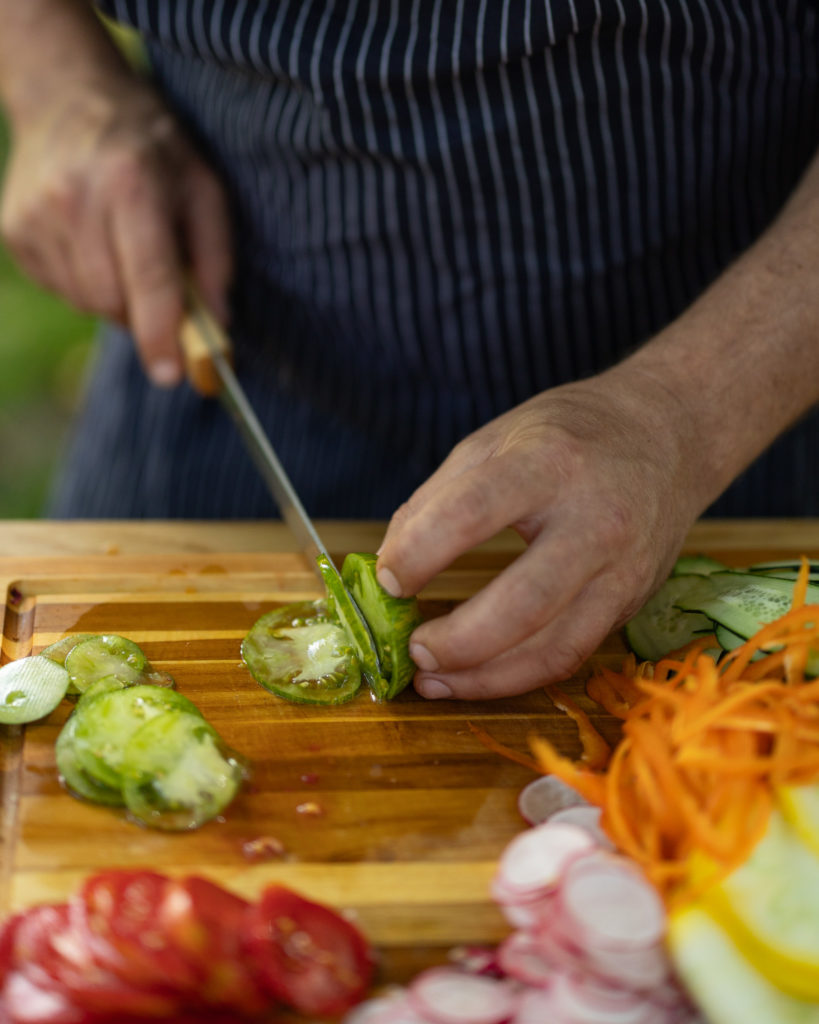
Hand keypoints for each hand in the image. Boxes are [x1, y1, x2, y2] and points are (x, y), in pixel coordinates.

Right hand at [0, 72, 231, 385]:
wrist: (68, 96)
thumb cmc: (151, 148)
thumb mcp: (203, 189)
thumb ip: (215, 260)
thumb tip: (218, 329)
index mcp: (131, 184)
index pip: (148, 279)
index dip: (161, 334)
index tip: (172, 375)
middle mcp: (75, 200)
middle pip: (113, 301)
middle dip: (145, 316)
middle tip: (162, 292)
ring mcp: (36, 217)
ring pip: (87, 302)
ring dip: (117, 299)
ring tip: (124, 251)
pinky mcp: (15, 232)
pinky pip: (62, 291)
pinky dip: (87, 284)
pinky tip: (94, 244)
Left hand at [376, 366, 713, 699]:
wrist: (670, 435)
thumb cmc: (570, 434)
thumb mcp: (495, 439)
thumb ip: (437, 501)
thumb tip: (388, 567)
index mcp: (549, 463)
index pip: (472, 512)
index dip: (419, 553)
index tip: (387, 580)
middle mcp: (595, 521)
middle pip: (524, 602)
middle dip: (458, 640)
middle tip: (411, 650)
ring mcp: (622, 569)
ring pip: (552, 647)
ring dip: (483, 677)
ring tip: (432, 680)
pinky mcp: (631, 602)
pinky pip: (571, 655)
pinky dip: (517, 676)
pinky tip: (475, 676)